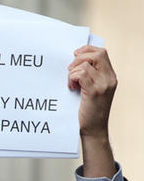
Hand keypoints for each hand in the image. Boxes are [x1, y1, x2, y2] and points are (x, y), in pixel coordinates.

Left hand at [68, 46, 116, 177]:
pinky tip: (71, 87)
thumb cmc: (88, 111)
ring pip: (86, 63)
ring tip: (71, 83)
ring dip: (73, 71)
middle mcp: (109, 78)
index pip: (102, 52)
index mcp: (110, 76)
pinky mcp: (95, 91)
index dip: (87, 50)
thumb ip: (88, 76)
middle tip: (70, 70)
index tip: (75, 56)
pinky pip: (81, 74)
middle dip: (80, 57)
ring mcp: (104, 84)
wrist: (93, 130)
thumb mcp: (90, 90)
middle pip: (97, 53)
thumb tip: (73, 63)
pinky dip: (72, 78)